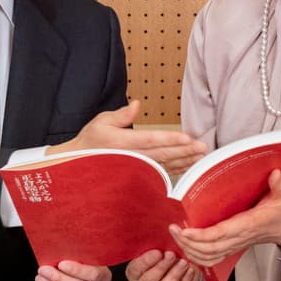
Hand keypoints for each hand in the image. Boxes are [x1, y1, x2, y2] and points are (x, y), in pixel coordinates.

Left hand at [35, 260, 110, 280]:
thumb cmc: (78, 266)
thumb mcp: (81, 257)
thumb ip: (74, 254)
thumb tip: (58, 249)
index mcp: (104, 276)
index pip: (93, 274)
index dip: (76, 270)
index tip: (61, 264)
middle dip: (59, 279)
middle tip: (44, 270)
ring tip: (41, 279)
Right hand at [49, 99, 207, 174]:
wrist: (78, 165)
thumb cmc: (90, 142)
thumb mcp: (101, 122)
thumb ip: (121, 115)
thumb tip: (137, 104)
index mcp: (123, 143)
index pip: (151, 140)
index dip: (170, 139)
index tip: (187, 138)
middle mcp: (132, 158)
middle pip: (163, 155)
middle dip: (185, 151)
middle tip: (202, 147)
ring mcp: (136, 169)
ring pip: (164, 166)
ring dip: (184, 162)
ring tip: (200, 157)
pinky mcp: (138, 175)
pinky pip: (160, 173)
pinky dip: (175, 170)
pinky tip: (188, 166)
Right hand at [125, 250, 200, 280]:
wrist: (171, 273)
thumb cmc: (160, 259)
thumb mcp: (152, 251)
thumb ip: (153, 245)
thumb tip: (164, 232)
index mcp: (134, 274)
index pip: (136, 270)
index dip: (147, 261)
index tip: (157, 252)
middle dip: (161, 268)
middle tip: (171, 255)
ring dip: (174, 275)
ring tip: (183, 262)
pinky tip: (190, 270)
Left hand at [172, 170, 280, 265]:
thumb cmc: (279, 213)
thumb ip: (279, 186)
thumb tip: (275, 173)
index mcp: (247, 225)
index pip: (220, 234)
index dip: (201, 235)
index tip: (185, 230)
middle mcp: (238, 238)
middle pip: (208, 248)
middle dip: (188, 241)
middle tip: (173, 229)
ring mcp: (233, 245)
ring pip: (207, 256)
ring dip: (189, 250)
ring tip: (175, 235)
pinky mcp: (230, 248)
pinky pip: (210, 259)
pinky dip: (196, 257)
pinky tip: (185, 247)